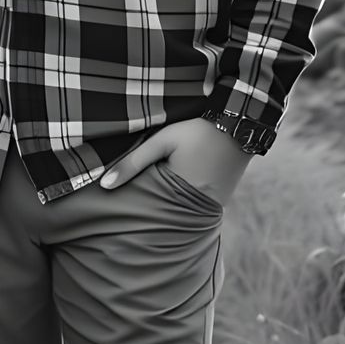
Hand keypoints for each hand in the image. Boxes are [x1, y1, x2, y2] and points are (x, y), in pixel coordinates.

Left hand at [99, 118, 249, 205]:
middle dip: (148, 215)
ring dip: (165, 208)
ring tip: (147, 203)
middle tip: (126, 213)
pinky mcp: (219, 201)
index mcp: (181, 195)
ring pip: (178, 214)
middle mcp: (198, 208)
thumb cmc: (198, 131)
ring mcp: (212, 207)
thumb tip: (105, 185)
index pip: (149, 213)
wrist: (240, 125)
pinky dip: (180, 203)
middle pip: (164, 218)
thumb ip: (134, 161)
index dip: (133, 212)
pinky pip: (193, 208)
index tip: (114, 212)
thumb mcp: (163, 140)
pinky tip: (170, 194)